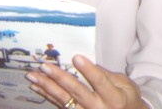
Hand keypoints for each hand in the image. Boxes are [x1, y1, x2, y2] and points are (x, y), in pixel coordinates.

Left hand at [27, 55, 147, 108]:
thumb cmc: (126, 97)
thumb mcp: (125, 84)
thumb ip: (108, 76)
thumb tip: (89, 65)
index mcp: (114, 98)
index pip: (100, 82)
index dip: (89, 70)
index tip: (76, 57)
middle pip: (78, 92)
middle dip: (60, 78)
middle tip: (46, 66)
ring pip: (64, 101)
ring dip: (47, 88)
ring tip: (34, 76)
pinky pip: (60, 106)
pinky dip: (48, 96)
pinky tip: (37, 87)